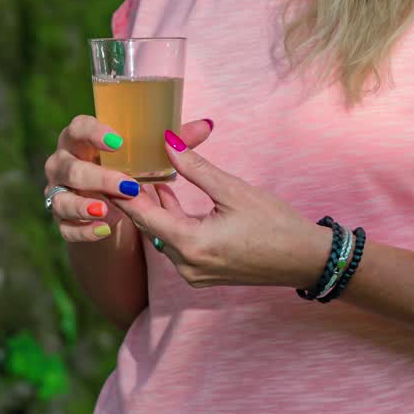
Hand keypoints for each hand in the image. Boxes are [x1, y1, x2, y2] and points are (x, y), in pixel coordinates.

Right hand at [43, 117, 213, 241]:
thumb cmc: (124, 165)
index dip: (93, 133)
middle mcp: (62, 163)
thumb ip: (172, 140)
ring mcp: (58, 192)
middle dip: (97, 176)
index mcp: (80, 139)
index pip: (78, 128)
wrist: (99, 198)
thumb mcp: (145, 153)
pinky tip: (105, 231)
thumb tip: (206, 126)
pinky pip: (65, 228)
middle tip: (127, 185)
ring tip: (108, 211)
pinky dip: (83, 231)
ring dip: (84, 205)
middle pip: (68, 166)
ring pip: (61, 199)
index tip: (118, 142)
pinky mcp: (62, 219)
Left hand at [112, 131, 332, 288]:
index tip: (106, 170)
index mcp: (191, 245)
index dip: (122, 192)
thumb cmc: (276, 224)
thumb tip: (167, 141)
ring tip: (142, 174)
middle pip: (149, 225)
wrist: (307, 260)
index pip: (142, 215)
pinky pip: (176, 244)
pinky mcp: (204, 273)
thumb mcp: (233, 190)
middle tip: (120, 166)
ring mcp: (195, 273)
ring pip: (161, 235)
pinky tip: (168, 195)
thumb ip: (195, 167)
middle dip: (135, 196)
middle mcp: (187, 265)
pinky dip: (170, 220)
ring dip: (154, 207)